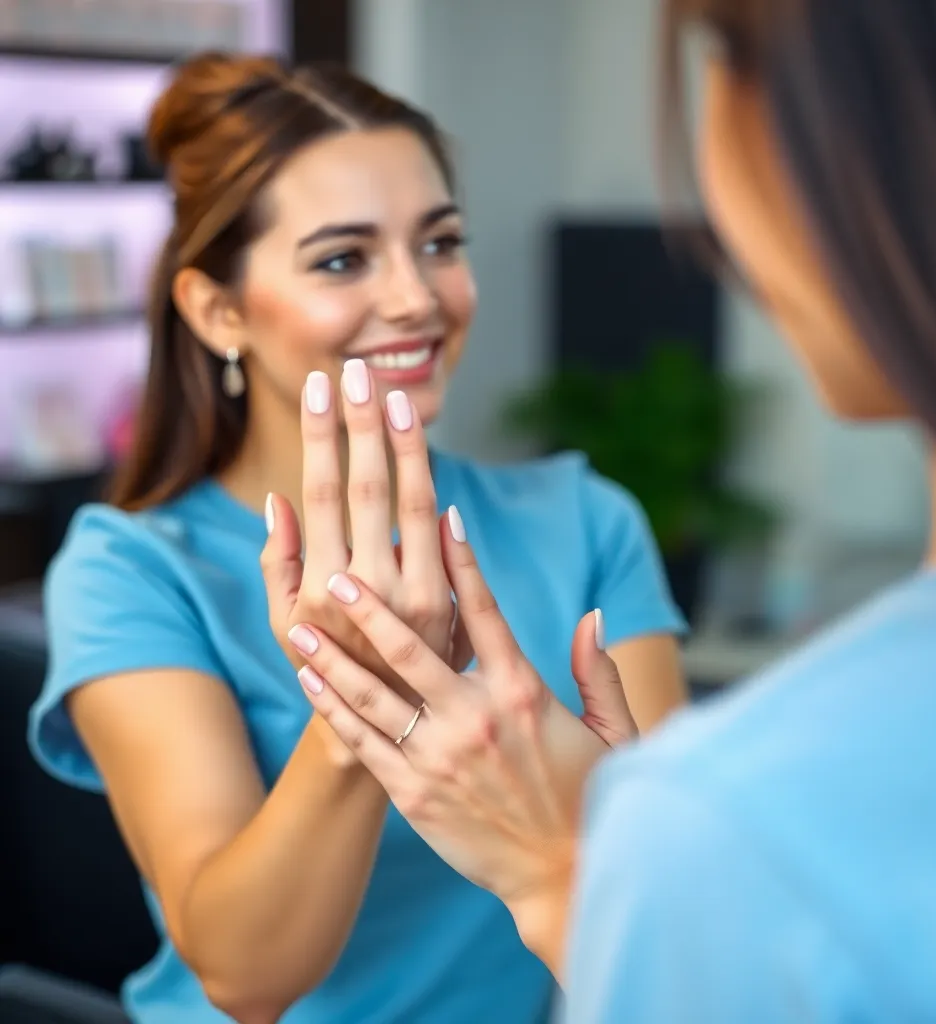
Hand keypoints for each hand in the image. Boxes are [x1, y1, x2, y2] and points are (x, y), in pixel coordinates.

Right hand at [261, 364, 471, 749]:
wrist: (391, 734)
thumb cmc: (327, 672)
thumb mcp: (284, 625)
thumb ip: (278, 561)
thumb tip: (277, 498)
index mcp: (320, 589)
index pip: (322, 494)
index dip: (323, 437)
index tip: (322, 387)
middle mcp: (369, 590)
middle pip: (370, 489)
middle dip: (363, 426)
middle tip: (357, 373)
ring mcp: (416, 599)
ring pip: (415, 505)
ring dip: (407, 446)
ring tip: (395, 396)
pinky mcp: (450, 607)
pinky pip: (445, 537)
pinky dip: (435, 492)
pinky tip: (425, 449)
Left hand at [286, 504, 637, 923]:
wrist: (562, 874)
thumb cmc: (590, 794)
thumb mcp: (612, 729)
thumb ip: (597, 669)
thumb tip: (592, 614)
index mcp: (523, 693)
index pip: (485, 613)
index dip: (462, 561)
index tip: (442, 518)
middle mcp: (476, 718)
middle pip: (411, 649)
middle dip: (370, 608)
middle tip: (336, 575)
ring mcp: (440, 758)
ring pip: (373, 695)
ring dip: (333, 658)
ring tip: (300, 627)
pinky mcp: (415, 795)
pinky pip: (366, 743)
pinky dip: (334, 710)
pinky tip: (310, 681)